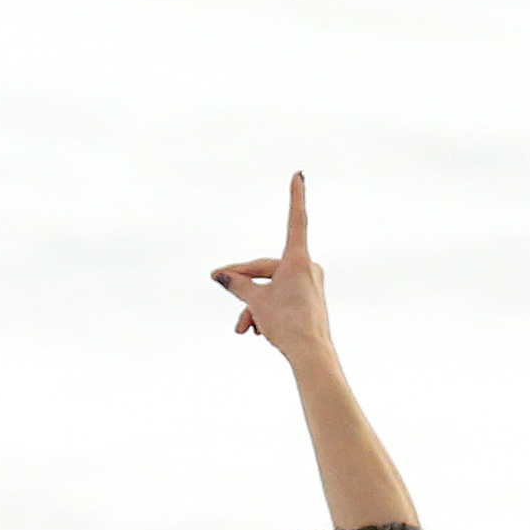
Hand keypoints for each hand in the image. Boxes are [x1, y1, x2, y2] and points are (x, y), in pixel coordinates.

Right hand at [210, 173, 334, 362]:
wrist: (311, 354)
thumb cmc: (287, 325)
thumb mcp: (256, 302)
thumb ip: (238, 285)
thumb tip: (220, 275)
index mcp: (298, 260)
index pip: (296, 220)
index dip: (296, 196)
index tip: (299, 175)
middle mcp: (307, 267)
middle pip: (267, 268)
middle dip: (244, 285)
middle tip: (218, 281)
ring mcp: (310, 283)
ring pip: (272, 287)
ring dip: (253, 306)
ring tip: (243, 329)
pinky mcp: (309, 299)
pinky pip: (281, 297)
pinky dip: (266, 310)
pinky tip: (256, 330)